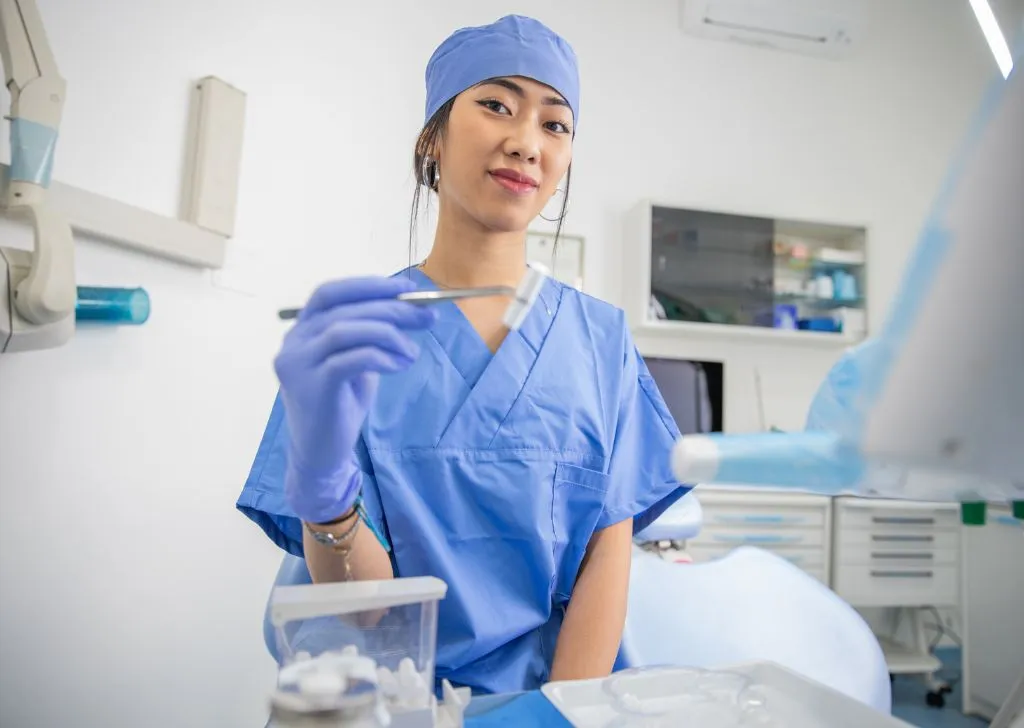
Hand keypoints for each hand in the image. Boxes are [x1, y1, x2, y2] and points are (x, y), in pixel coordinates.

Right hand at [273, 276, 434, 522]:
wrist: (320, 454)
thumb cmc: (339, 406)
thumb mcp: (353, 362)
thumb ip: (368, 335)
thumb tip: (409, 308)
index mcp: (301, 330)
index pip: (330, 292)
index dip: (368, 286)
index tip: (407, 289)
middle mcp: (293, 343)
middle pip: (344, 310)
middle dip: (391, 309)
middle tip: (427, 317)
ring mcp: (298, 365)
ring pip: (346, 330)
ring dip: (388, 334)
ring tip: (412, 352)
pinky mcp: (312, 387)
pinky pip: (351, 359)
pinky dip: (381, 356)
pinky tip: (399, 365)